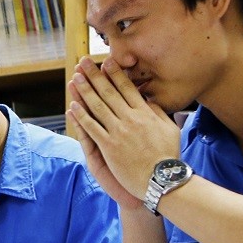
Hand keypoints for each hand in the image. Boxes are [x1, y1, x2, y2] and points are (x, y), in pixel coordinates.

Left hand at [65, 56, 180, 199]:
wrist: (162, 180)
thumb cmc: (168, 156)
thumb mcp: (170, 129)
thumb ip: (158, 112)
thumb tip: (148, 99)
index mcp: (145, 113)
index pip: (127, 88)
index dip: (115, 74)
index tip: (106, 62)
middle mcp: (130, 119)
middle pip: (109, 93)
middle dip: (95, 76)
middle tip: (84, 62)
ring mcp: (118, 132)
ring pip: (98, 107)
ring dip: (85, 91)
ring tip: (75, 78)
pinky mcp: (109, 147)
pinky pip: (92, 128)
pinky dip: (81, 116)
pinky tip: (73, 106)